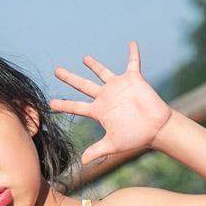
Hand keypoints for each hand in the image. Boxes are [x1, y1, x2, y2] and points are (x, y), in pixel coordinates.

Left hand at [49, 40, 173, 165]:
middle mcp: (106, 97)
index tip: (50, 103)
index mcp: (99, 111)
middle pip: (83, 85)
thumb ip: (97, 151)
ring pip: (102, 72)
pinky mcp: (133, 79)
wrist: (155, 128)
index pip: (77, 106)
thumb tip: (82, 163)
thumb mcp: (113, 144)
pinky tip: (131, 42)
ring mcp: (118, 87)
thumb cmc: (136, 137)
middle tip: (56, 70)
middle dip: (69, 78)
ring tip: (84, 58)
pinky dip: (133, 52)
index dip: (64, 105)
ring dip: (94, 64)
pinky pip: (133, 62)